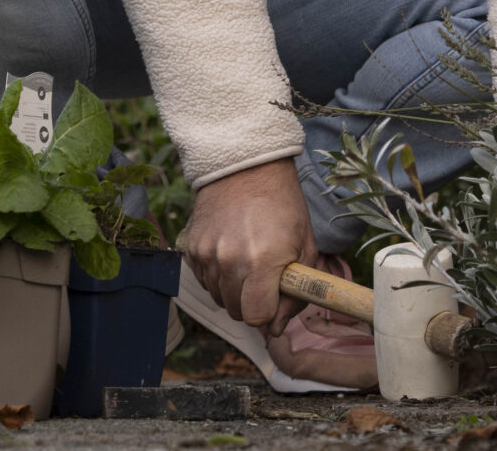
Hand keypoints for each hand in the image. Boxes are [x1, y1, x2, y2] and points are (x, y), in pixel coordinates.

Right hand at [178, 157, 314, 336]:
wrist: (245, 167)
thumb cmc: (283, 205)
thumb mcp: (305, 246)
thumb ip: (296, 293)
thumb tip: (277, 329)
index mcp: (262, 261)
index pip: (257, 317)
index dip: (269, 313)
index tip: (275, 298)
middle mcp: (228, 260)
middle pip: (236, 311)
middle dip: (252, 303)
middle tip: (264, 278)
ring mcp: (206, 254)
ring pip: (218, 298)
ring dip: (234, 290)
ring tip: (247, 260)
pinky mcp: (191, 248)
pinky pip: (204, 280)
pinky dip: (217, 276)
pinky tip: (230, 253)